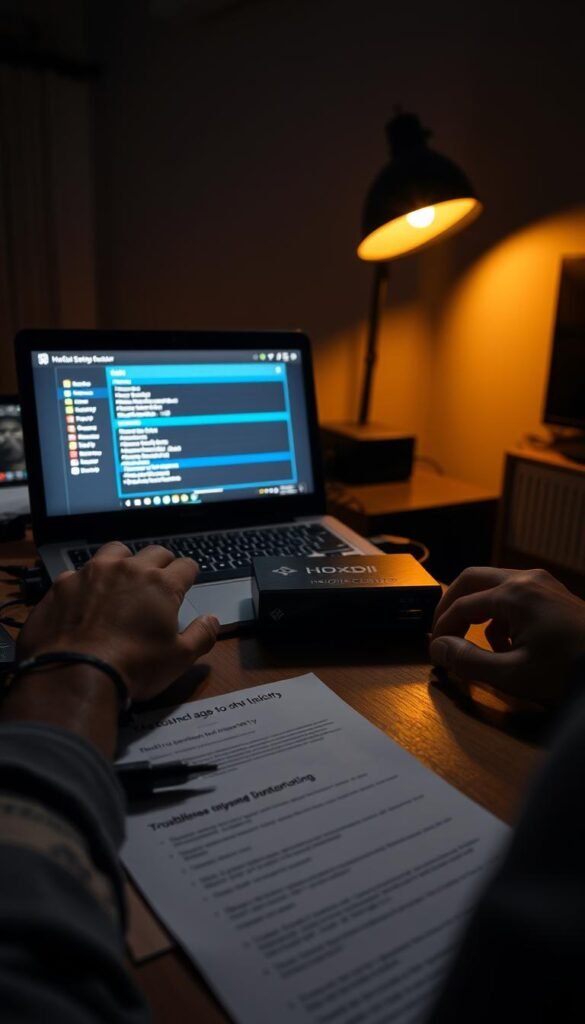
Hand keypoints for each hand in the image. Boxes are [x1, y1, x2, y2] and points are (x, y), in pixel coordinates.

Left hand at [17, 542, 218, 702]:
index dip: (189, 574)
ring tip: (122, 578)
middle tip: (160, 580)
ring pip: (115, 551)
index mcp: (161, 584)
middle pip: (154, 552)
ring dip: (124, 561)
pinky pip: (79, 573)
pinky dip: (87, 582)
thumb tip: (213, 620)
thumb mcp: (179, 659)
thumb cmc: (133, 667)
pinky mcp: (64, 584)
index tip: (188, 581)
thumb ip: (202, 635)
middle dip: (162, 563)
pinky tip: (85, 599)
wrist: (75, 674)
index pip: (186, 565)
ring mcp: (92, 572)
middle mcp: (128, 569)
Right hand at [429, 567, 584, 705]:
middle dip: (452, 607)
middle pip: (472, 580)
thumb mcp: (513, 675)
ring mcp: (544, 583)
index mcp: (513, 594)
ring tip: (481, 648)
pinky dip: (501, 615)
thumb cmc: (567, 673)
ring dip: (478, 612)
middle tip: (442, 634)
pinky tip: (511, 646)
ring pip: (494, 586)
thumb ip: (468, 661)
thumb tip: (437, 647)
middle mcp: (527, 579)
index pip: (461, 605)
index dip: (442, 629)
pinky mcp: (555, 595)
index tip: (435, 653)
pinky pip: (515, 595)